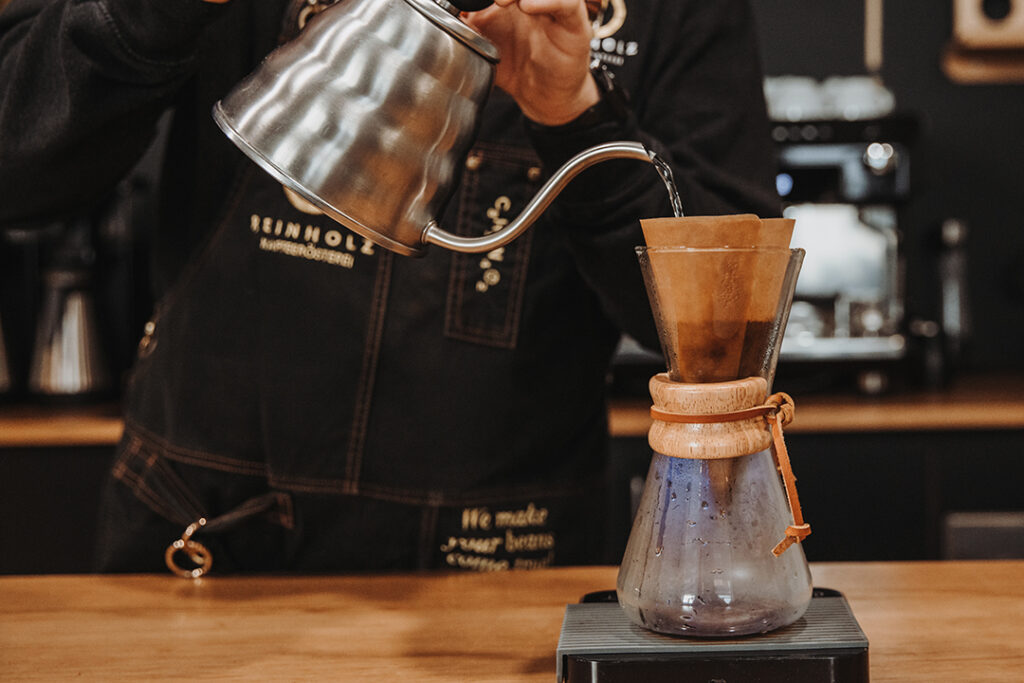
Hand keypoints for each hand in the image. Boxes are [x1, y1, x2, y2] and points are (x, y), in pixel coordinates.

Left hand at [463, 0, 598, 125]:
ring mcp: (555, 6)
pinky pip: (566, 3)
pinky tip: (527, 6)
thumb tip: (440, 10)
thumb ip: (464, 24)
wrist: (542, 96)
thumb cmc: (515, 65)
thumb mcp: (481, 42)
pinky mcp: (573, 23)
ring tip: (501, 0)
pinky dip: (547, 1)